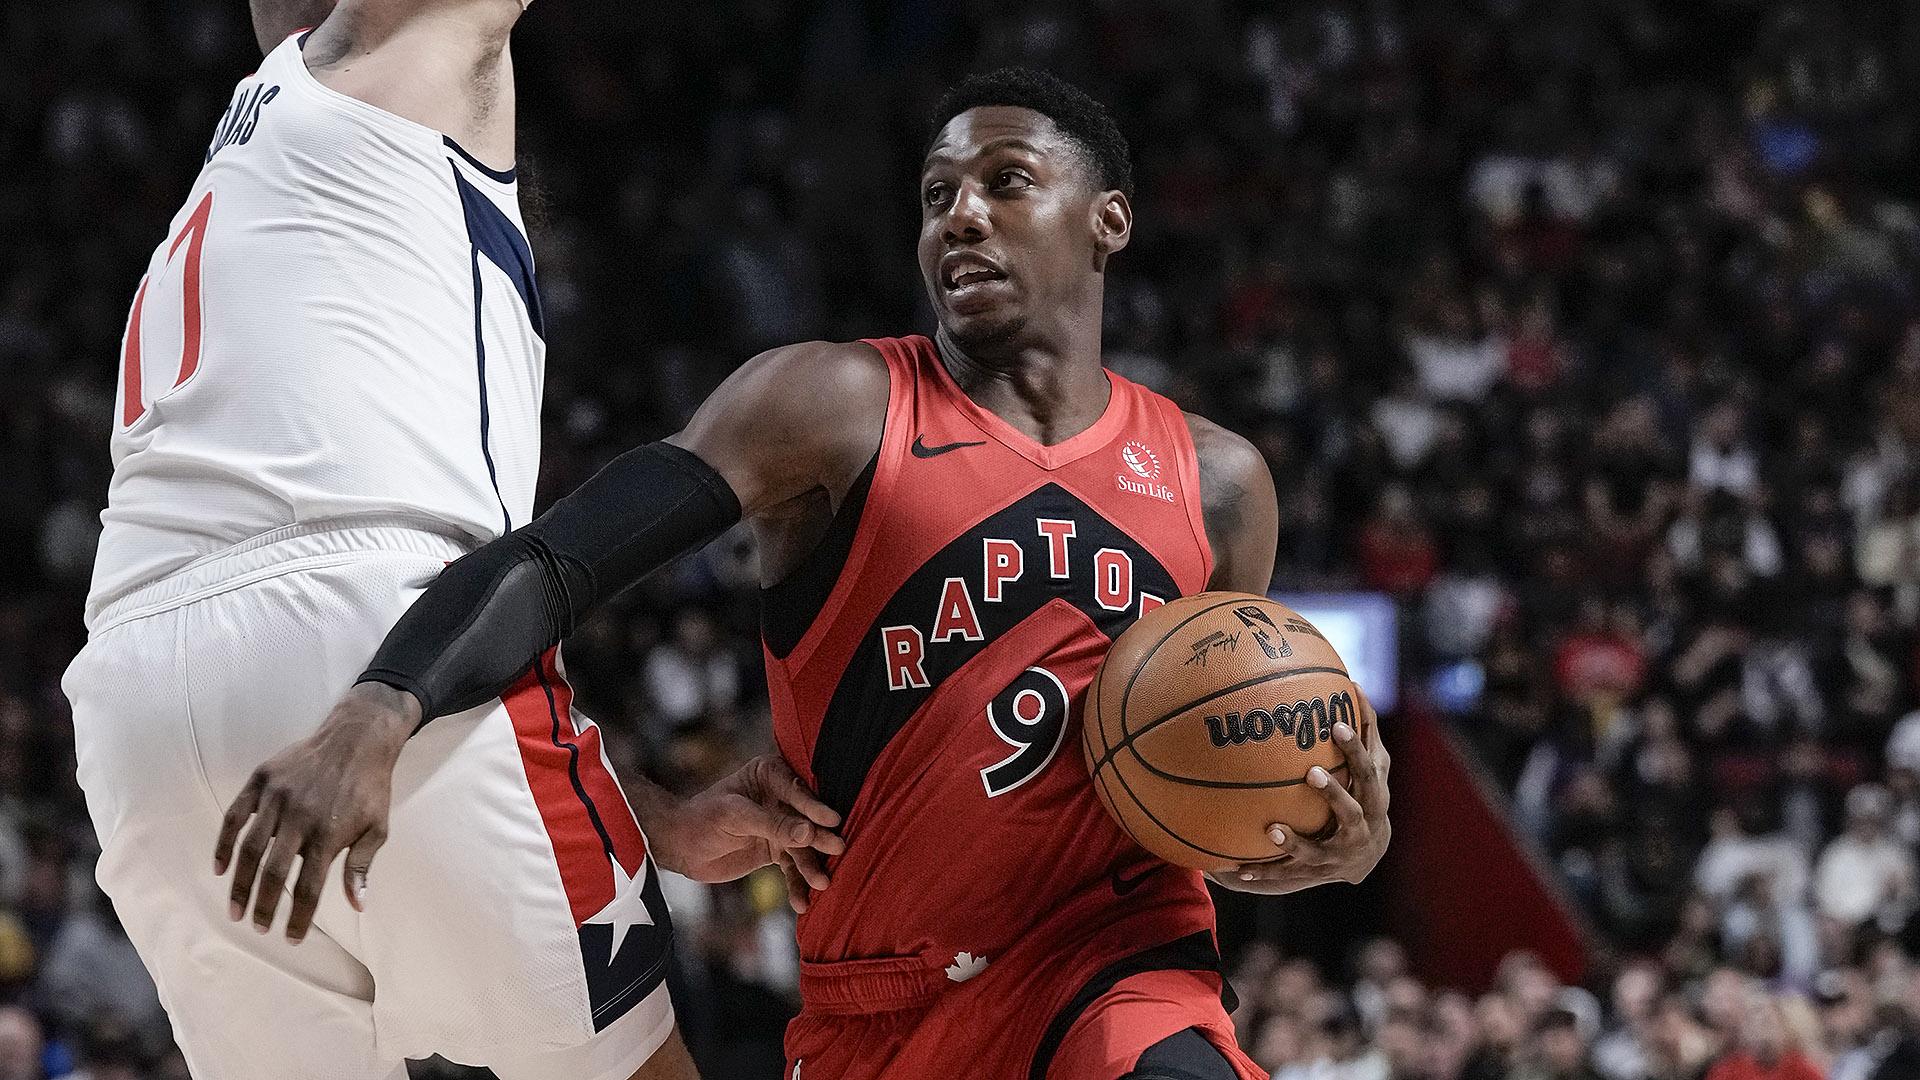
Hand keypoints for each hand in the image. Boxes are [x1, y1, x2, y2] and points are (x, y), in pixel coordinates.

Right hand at [213, 681, 418, 941]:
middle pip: (273, 872)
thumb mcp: (378, 827)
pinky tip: (221, 868)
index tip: (291, 937)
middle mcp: (300, 817)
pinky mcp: (263, 779)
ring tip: (236, 910)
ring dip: (240, 883)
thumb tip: (357, 906)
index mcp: (329, 833)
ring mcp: (278, 797)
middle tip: (258, 927)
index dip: (298, 917)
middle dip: (263, 906)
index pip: (308, 888)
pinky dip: (225, 844)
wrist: (358, 736)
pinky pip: (235, 816)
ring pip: (249, 848)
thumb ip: (361, 866)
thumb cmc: (371, 787)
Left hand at [646, 754, 844, 913]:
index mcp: (769, 774)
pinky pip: (792, 868)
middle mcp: (780, 798)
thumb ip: (773, 824)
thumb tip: (809, 832)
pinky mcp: (776, 851)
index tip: (832, 821)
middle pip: (807, 819)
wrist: (681, 847)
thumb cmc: (703, 818)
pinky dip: (797, 885)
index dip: (813, 806)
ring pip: (803, 846)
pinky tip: (802, 902)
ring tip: (823, 884)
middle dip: (820, 837)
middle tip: (839, 849)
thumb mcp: (736, 817)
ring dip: (811, 866)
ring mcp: (781, 826)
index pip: (796, 789)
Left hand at [1209, 686, 1390, 894]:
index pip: (1367, 770)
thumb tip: (1353, 684)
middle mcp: (1360, 828)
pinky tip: (1237, 869)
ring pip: (1318, 850)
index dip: (1355, 749)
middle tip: (1311, 772)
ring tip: (1271, 830)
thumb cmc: (1365, 796)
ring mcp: (1338, 854)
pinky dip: (1265, 872)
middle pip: (1350, 810)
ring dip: (1295, 842)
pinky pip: (1288, 874)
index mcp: (1372, 797)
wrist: (1368, 856)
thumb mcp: (1370, 767)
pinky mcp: (1316, 873)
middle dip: (1333, 793)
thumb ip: (1363, 732)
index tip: (1337, 725)